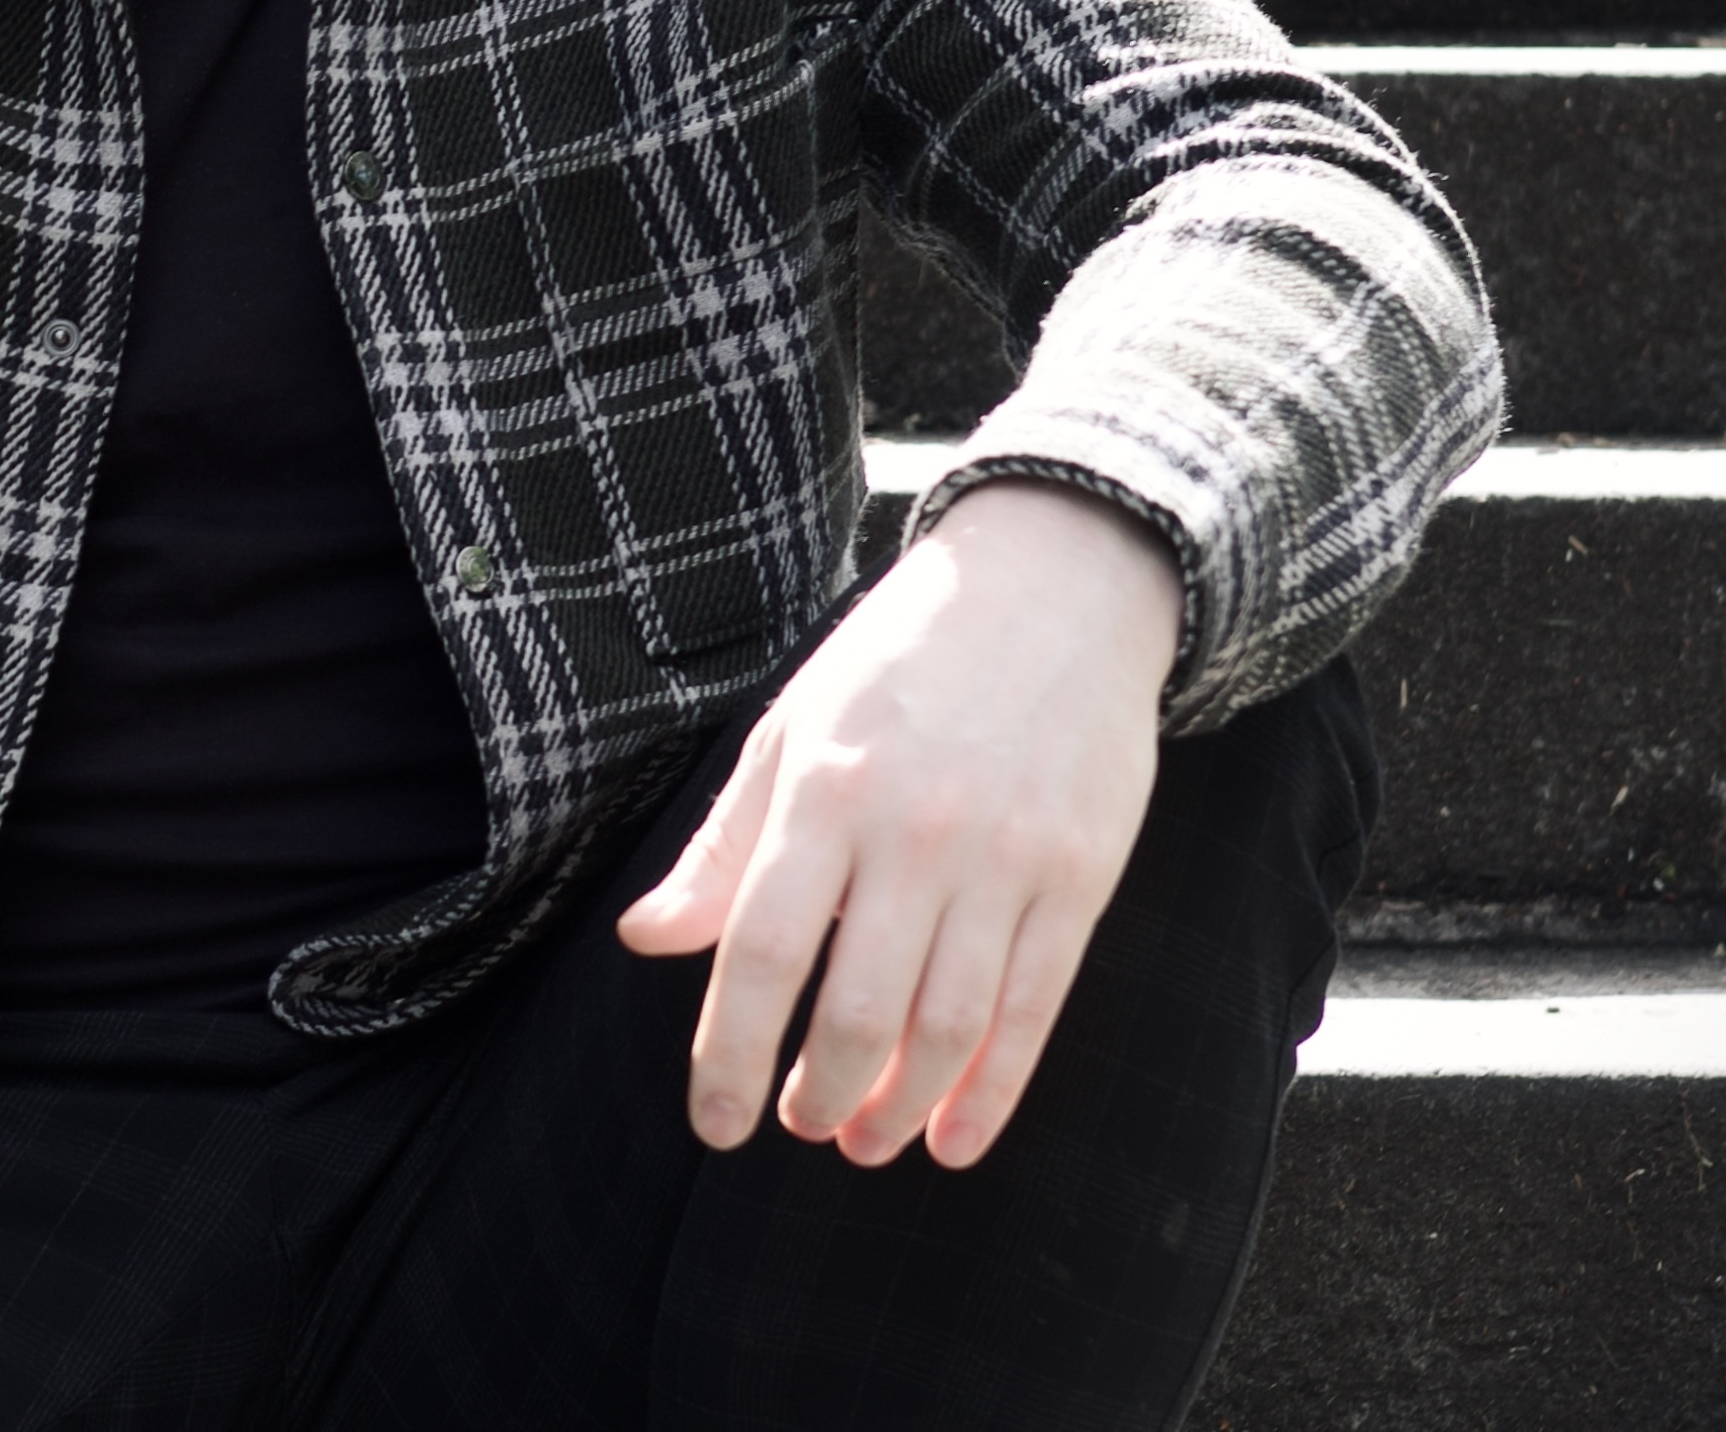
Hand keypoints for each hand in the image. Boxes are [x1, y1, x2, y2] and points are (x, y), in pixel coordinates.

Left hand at [612, 480, 1182, 1169]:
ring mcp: (1006, 856)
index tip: (715, 1122)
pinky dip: (994, 1089)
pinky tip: (955, 1134)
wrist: (1057, 586)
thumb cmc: (903, 660)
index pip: (765, 948)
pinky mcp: (1080, 874)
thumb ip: (725, 845)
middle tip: (799, 1125)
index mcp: (826, 788)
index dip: (731, 1050)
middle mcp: (915, 829)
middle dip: (820, 1093)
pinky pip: (1035, 1007)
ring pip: (948, 1024)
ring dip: (899, 1104)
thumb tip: (646, 938)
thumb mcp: (792, 727)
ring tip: (863, 1140)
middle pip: (858, 1007)